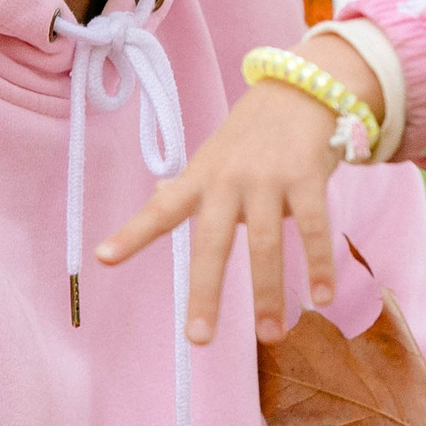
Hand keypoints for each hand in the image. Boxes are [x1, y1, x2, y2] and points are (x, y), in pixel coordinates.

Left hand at [99, 37, 387, 338]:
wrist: (302, 87)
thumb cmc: (253, 132)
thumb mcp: (214, 155)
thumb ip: (189, 184)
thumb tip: (158, 197)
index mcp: (202, 178)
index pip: (161, 209)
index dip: (132, 234)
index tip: (103, 259)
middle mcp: (229, 179)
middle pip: (212, 243)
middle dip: (205, 293)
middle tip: (199, 339)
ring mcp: (269, 178)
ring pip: (265, 243)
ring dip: (269, 293)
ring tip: (273, 335)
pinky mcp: (307, 176)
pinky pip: (314, 227)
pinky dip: (318, 265)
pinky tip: (322, 299)